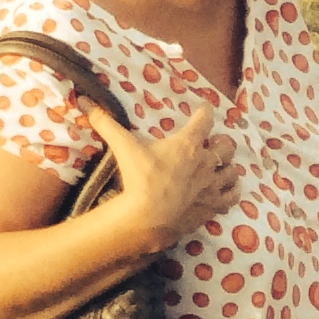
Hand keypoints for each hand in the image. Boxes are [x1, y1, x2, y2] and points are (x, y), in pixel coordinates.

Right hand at [79, 99, 241, 249]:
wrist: (150, 217)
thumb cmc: (140, 178)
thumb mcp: (123, 146)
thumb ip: (106, 123)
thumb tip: (84, 101)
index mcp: (188, 144)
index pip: (204, 120)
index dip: (205, 111)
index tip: (204, 109)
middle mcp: (206, 162)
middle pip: (227, 145)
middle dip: (222, 141)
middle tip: (213, 142)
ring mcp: (213, 186)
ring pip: (233, 170)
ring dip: (228, 165)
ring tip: (222, 164)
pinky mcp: (214, 206)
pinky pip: (233, 195)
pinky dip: (233, 189)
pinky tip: (229, 187)